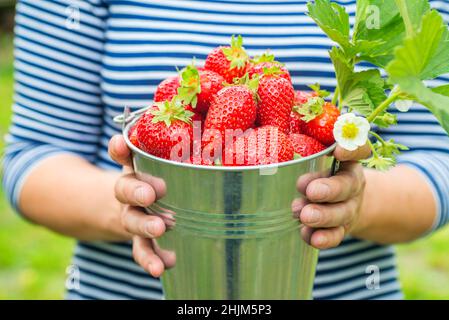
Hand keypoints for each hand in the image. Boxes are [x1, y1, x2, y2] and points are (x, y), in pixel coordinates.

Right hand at [109, 135, 173, 276]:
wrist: (127, 208)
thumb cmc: (150, 178)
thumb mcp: (152, 159)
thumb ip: (162, 142)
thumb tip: (183, 108)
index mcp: (134, 169)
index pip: (123, 155)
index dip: (120, 150)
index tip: (120, 143)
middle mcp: (130, 193)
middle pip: (126, 190)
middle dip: (136, 190)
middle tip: (150, 193)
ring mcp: (133, 217)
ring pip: (133, 222)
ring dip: (145, 226)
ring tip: (159, 229)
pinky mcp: (141, 240)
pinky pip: (144, 250)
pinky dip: (152, 258)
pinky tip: (165, 264)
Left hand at [294, 144, 370, 249]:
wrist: (344, 203)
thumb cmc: (324, 175)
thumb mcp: (320, 162)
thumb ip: (308, 157)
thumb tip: (285, 154)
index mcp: (348, 162)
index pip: (358, 150)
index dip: (351, 150)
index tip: (338, 150)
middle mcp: (352, 185)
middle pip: (347, 187)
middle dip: (329, 190)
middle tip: (312, 192)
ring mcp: (349, 209)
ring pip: (341, 214)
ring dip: (323, 216)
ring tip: (305, 216)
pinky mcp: (341, 229)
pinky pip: (335, 235)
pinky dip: (323, 238)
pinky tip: (310, 236)